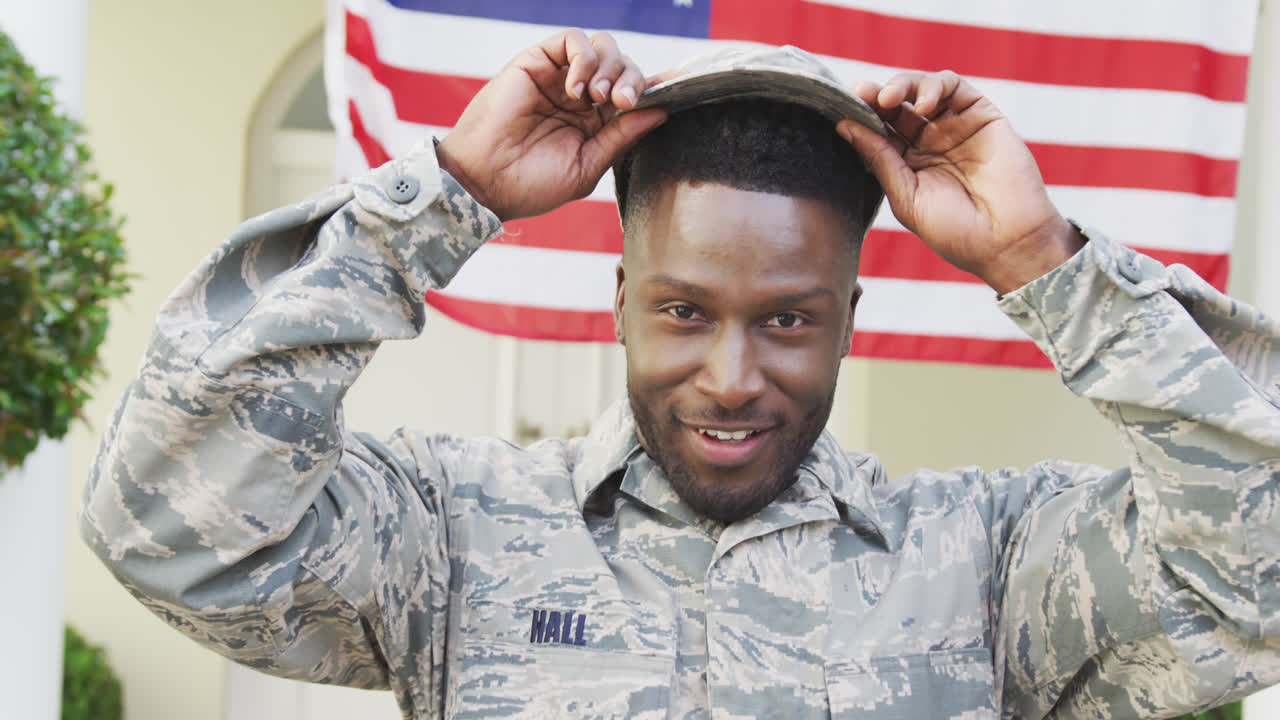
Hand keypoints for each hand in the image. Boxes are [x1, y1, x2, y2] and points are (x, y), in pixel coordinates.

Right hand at [436, 29, 667, 221]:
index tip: (676, 89)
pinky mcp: (537, 62)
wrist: (486, 183)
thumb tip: (661, 111)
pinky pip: (571, 40)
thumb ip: (623, 136)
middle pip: (623, 67)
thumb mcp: (588, 165)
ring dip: (611, 67)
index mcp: (596, 124)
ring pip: (603, 48)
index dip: (655, 88)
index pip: (633, 94)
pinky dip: (584, 57)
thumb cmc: (531, 184)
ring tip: (598, 98)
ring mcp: (560, 78)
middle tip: (622, 103)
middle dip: (632, 80)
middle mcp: (581, 97)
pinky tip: (577, 89)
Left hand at [839, 71, 1082, 293]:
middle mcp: (929, 141)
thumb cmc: (956, 231)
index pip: (878, 130)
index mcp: (906, 163)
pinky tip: (922, 106)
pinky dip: (934, 87)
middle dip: (876, 96)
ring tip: (888, 98)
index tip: (843, 108)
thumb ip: (880, 158)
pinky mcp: (981, 114)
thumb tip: (845, 126)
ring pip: (922, 90)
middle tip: (862, 94)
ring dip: (902, 86)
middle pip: (896, 106)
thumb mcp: (906, 197)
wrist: (1008, 241)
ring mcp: (955, 126)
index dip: (861, 116)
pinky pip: (954, 87)